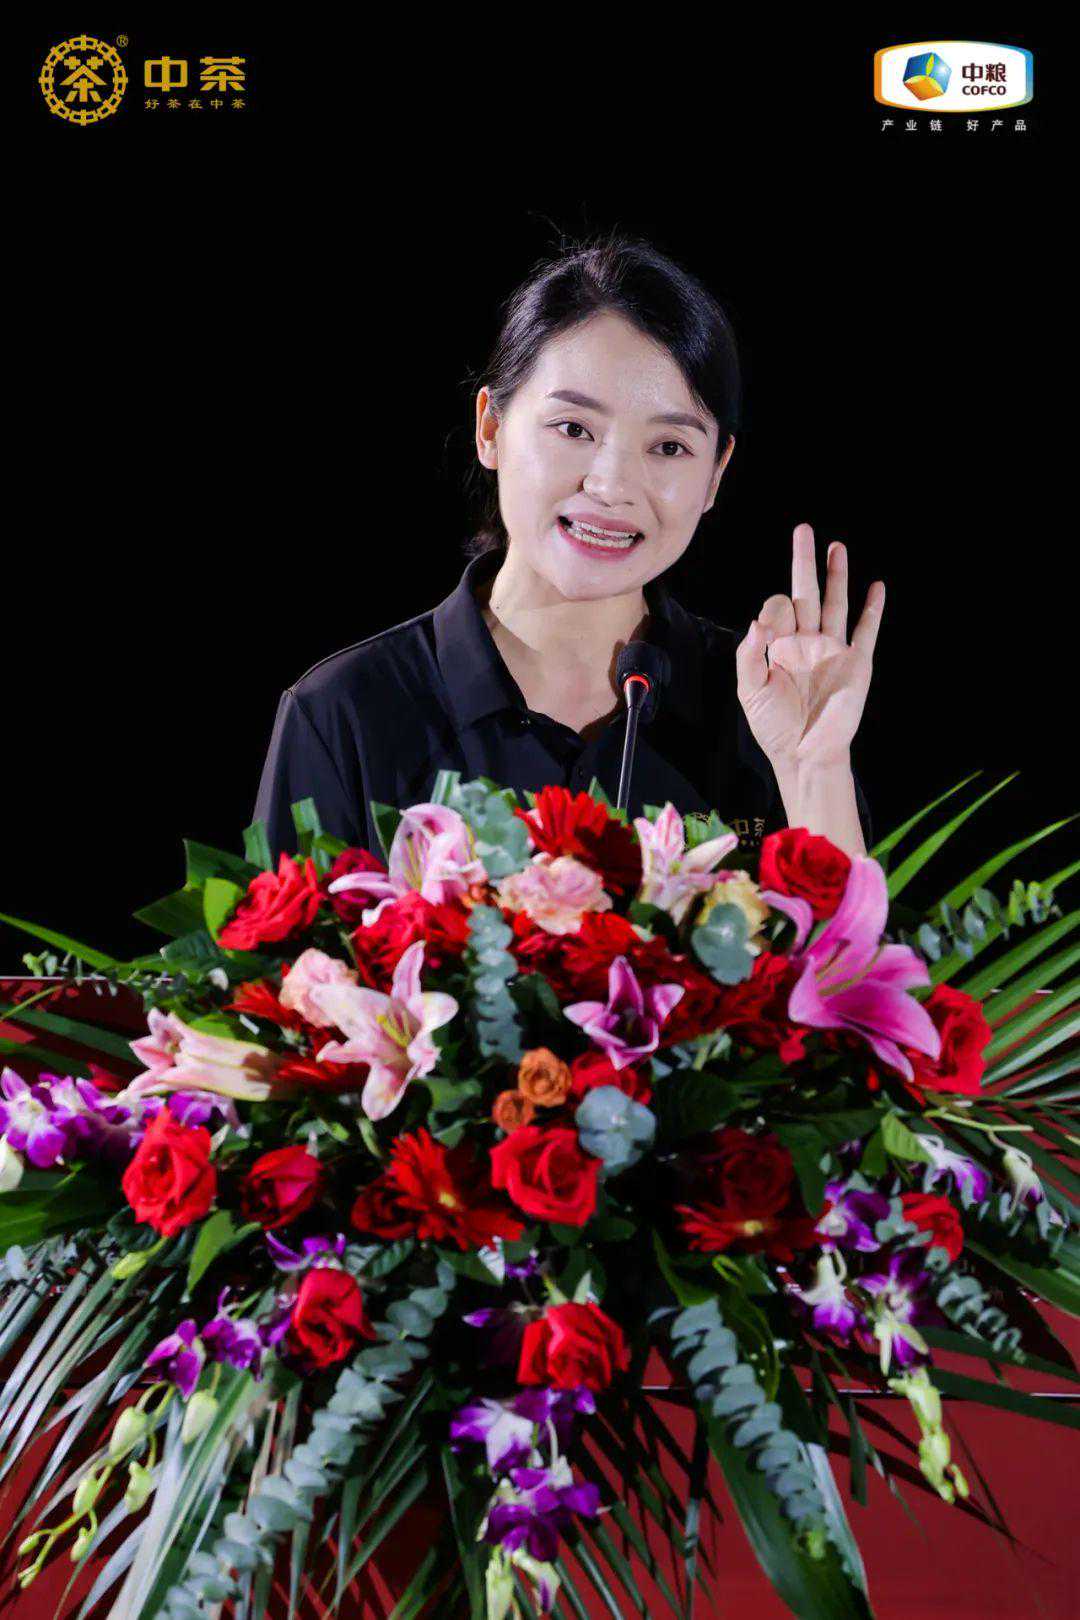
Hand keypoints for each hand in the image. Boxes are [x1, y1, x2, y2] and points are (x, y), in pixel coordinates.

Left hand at [735, 522, 883, 768]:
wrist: (804, 754)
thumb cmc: (773, 726)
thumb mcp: (750, 690)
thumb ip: (749, 654)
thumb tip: (759, 621)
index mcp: (779, 646)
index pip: (779, 608)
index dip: (774, 611)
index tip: (770, 631)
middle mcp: (806, 642)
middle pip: (807, 592)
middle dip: (805, 562)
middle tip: (803, 530)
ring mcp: (833, 650)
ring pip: (835, 603)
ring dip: (837, 575)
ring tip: (837, 546)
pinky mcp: (856, 663)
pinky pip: (866, 631)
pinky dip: (873, 609)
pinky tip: (876, 586)